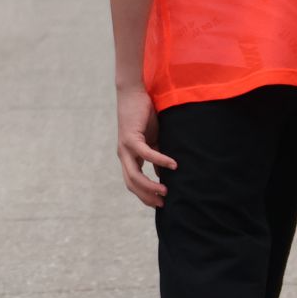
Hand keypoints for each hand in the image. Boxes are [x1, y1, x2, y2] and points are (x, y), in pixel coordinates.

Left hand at [116, 84, 174, 207]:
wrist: (134, 93)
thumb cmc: (145, 116)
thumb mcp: (153, 140)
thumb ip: (157, 156)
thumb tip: (163, 174)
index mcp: (128, 157)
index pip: (133, 183)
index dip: (145, 195)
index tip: (160, 204)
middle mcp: (123, 155)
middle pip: (131, 184)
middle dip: (146, 196)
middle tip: (163, 204)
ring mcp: (125, 147)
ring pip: (134, 175)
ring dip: (150, 186)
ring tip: (166, 191)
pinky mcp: (131, 137)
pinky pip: (145, 154)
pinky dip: (159, 160)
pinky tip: (172, 165)